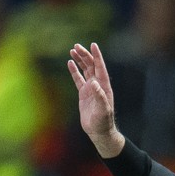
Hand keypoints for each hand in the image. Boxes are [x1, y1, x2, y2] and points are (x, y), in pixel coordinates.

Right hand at [68, 42, 124, 157]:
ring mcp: (90, 88)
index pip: (100, 67)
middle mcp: (98, 84)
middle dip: (85, 55)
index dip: (97, 56)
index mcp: (104, 86)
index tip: (93, 45)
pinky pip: (78, 79)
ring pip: (85, 70)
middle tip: (77, 46)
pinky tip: (70, 63)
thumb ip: (99, 96)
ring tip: (73, 50)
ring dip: (80, 60)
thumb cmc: (103, 121)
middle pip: (91, 66)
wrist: (99, 131)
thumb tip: (94, 83)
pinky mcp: (84, 94)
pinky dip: (74, 71)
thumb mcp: (103, 109)